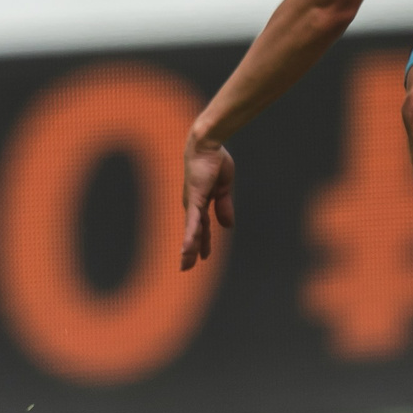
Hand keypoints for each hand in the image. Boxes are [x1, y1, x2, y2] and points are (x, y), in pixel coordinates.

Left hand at [179, 132, 234, 270]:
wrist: (208, 144)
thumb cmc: (215, 160)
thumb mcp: (224, 188)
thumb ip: (224, 206)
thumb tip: (228, 226)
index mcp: (201, 201)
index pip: (201, 226)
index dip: (203, 241)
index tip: (203, 256)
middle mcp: (193, 204)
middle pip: (193, 232)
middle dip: (191, 251)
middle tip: (186, 268)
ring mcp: (192, 203)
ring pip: (191, 231)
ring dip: (188, 249)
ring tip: (185, 266)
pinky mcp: (194, 200)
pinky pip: (193, 222)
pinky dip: (191, 236)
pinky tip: (188, 249)